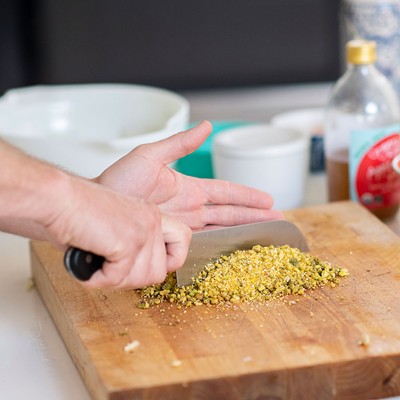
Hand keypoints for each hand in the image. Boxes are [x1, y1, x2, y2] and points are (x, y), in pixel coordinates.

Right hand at [43, 176, 191, 288]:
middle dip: (131, 280)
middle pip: (159, 272)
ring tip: (97, 264)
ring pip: (141, 280)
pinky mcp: (128, 241)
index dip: (171, 260)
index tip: (147, 265)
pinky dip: (97, 279)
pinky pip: (117, 278)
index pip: (183, 239)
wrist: (59, 198)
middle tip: (109, 269)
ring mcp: (142, 231)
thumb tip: (134, 276)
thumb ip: (133, 249)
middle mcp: (151, 221)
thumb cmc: (76, 212)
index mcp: (151, 215)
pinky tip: (88, 262)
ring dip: (114, 281)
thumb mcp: (116, 227)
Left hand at [95, 121, 283, 229]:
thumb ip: (179, 144)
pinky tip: (234, 251)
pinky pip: (202, 244)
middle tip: (278, 220)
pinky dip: (220, 246)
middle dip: (254, 216)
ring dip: (243, 230)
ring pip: (221, 229)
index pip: (226, 192)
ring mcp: (183, 226)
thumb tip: (205, 126)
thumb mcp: (150, 156)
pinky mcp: (173, 240)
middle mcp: (190, 208)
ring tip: (265, 234)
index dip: (247, 195)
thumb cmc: (119, 180)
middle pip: (230, 212)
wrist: (99, 205)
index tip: (268, 200)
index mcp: (189, 188)